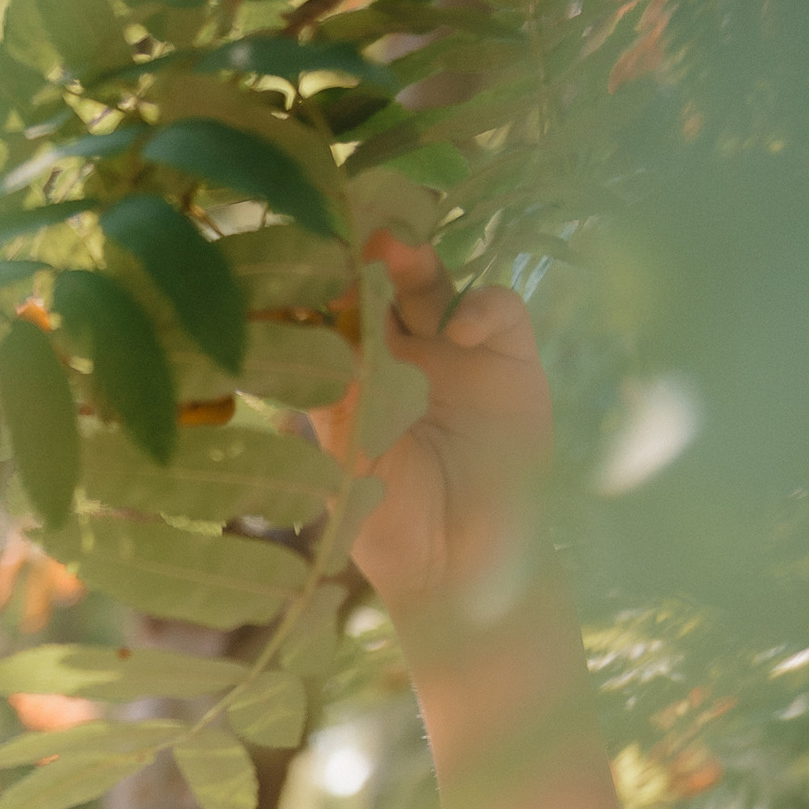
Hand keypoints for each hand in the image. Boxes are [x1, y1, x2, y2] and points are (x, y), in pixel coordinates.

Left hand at [318, 230, 552, 621]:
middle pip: (380, 283)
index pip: (333, 309)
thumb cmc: (391, 526)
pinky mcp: (510, 360)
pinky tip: (457, 332)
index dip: (320, 281)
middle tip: (350, 238)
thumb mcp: (348, 461)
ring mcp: (456, 352)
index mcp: (353, 374)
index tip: (299, 259)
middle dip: (363, 256)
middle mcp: (402, 353)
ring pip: (433, 284)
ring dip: (413, 262)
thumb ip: (337, 398)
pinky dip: (480, 308)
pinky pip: (497, 310)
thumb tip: (312, 332)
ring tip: (395, 254)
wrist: (463, 569)